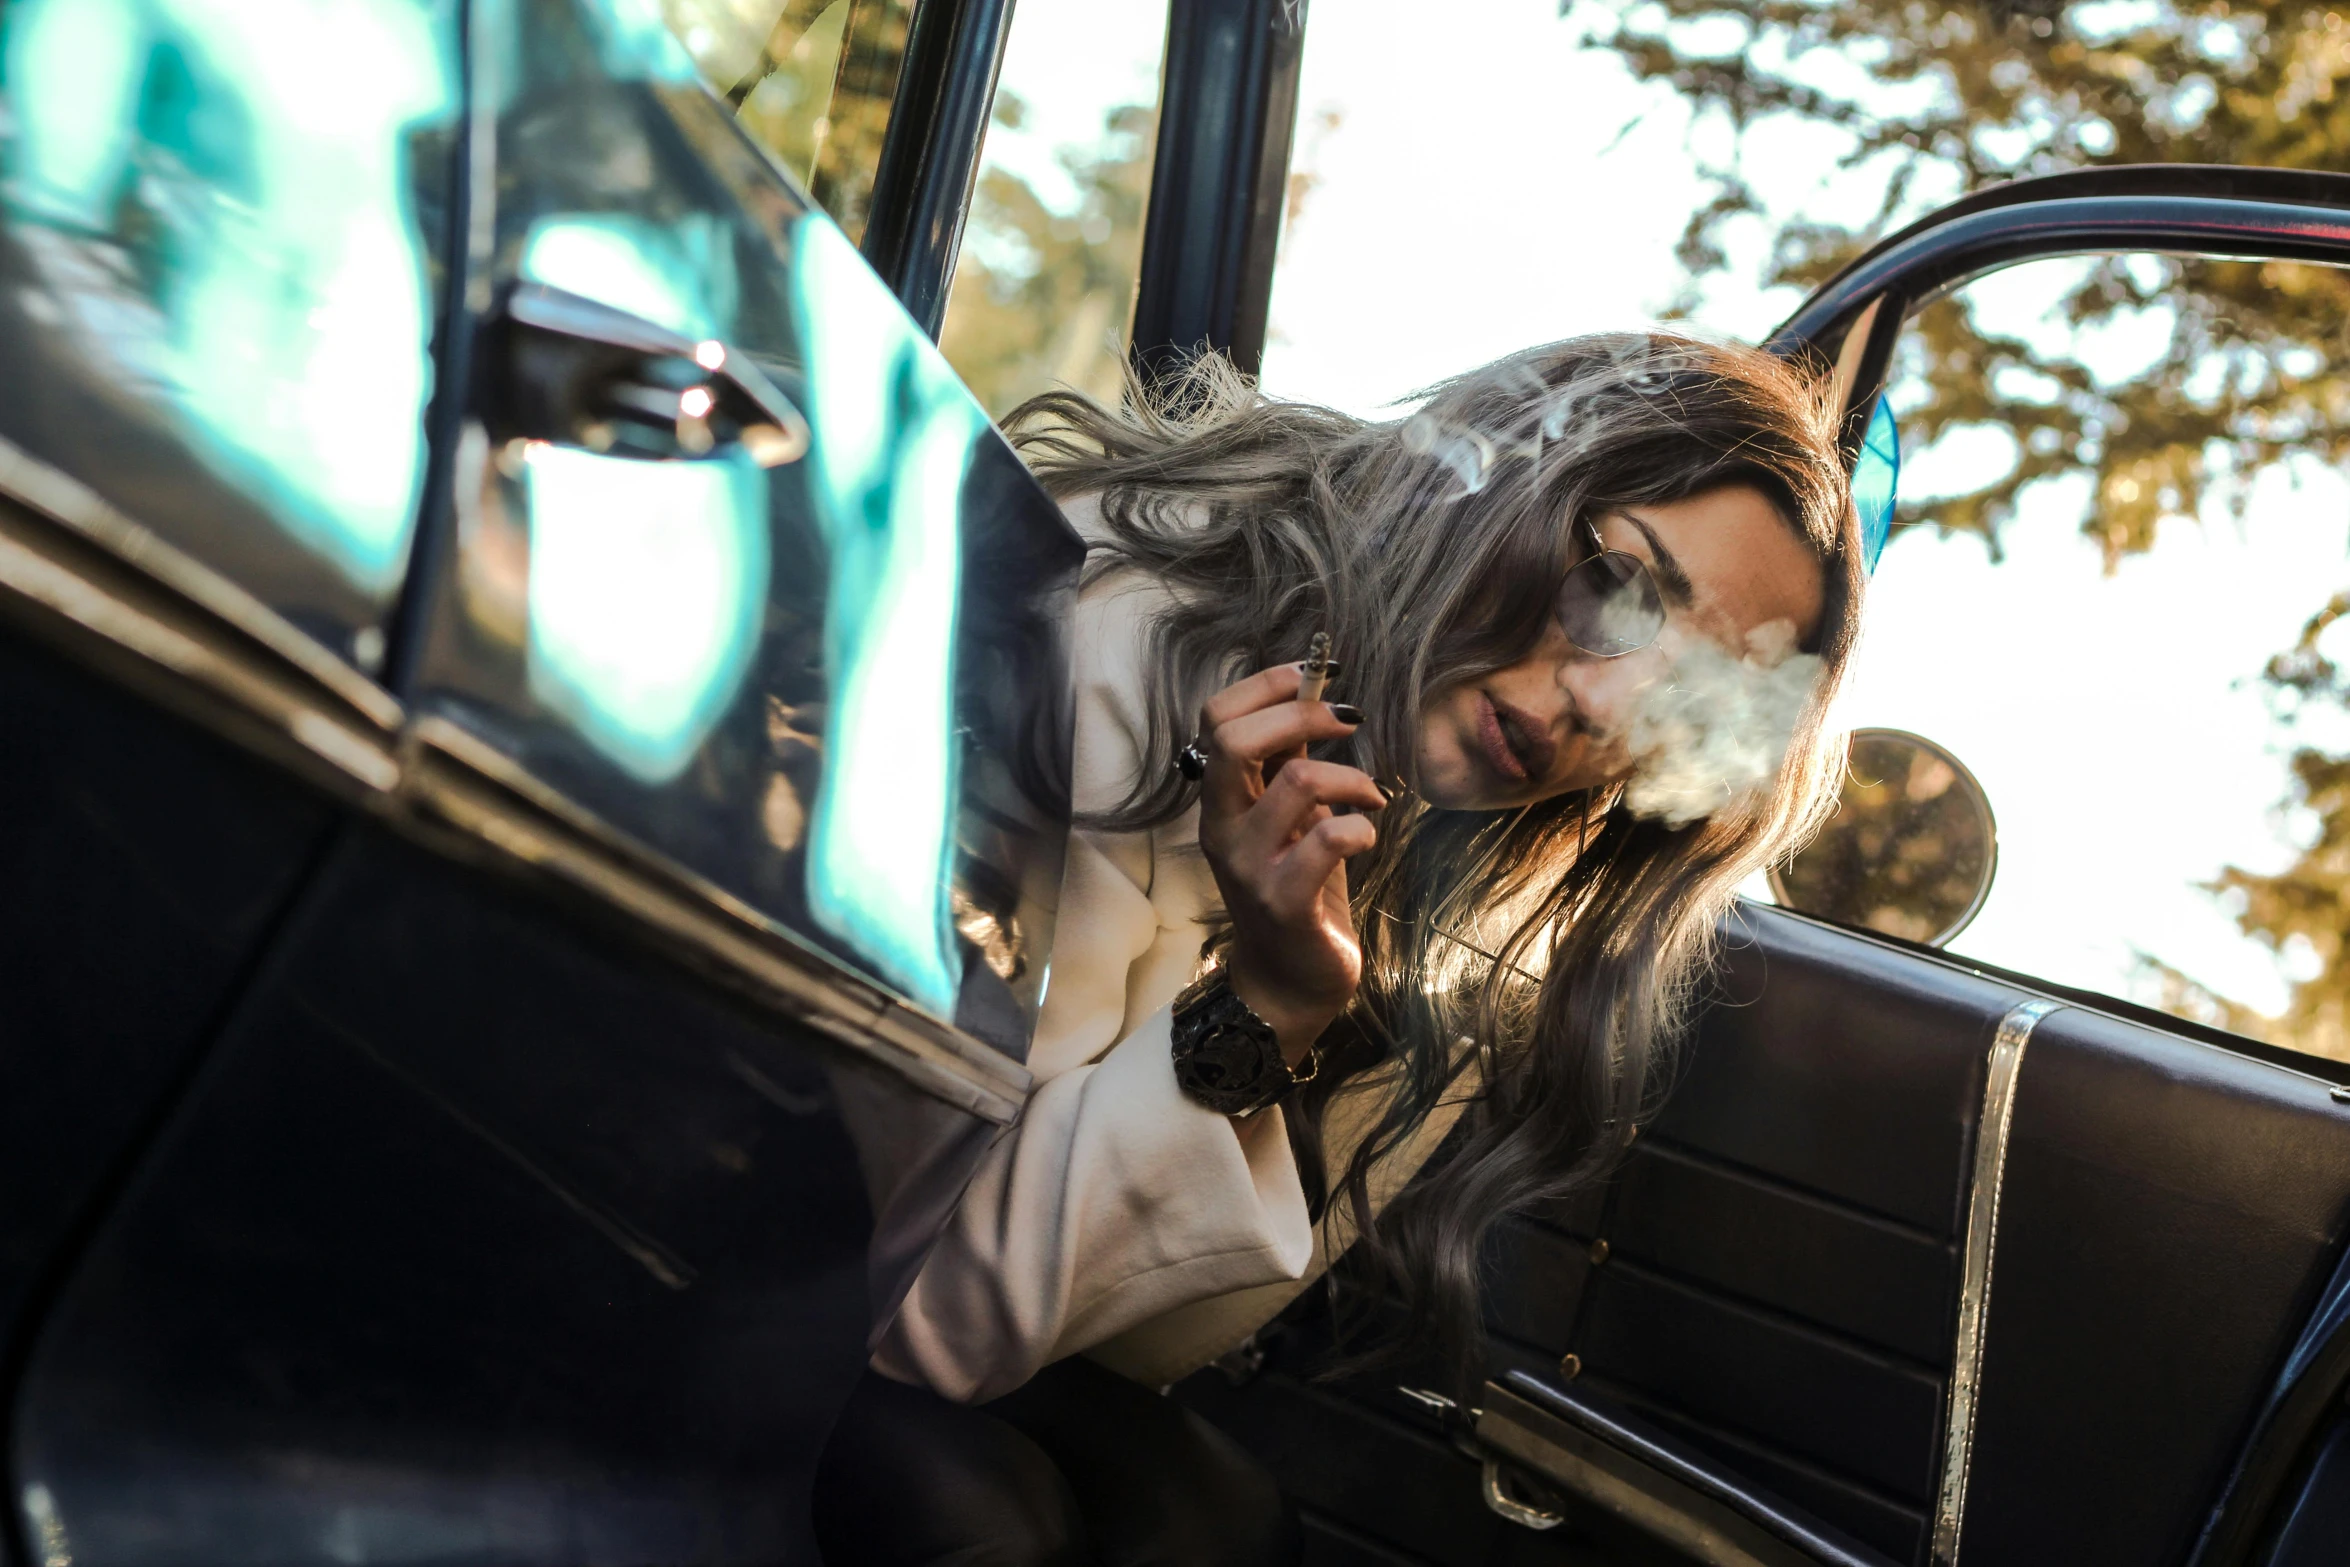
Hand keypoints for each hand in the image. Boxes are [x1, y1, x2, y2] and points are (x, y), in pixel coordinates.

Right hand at [1193, 662, 1385, 1065]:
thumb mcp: (1288, 819)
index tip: (1315, 678)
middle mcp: (1222, 828)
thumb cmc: (1297, 890)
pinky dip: (1361, 827)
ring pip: (1297, 783)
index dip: (1266, 685)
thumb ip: (1287, 765)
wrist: (1289, 982)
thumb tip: (1308, 697)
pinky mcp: (1285, 902)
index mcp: (1220, 801)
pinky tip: (1366, 836)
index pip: (1215, 719)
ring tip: (1370, 797)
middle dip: (1302, 715)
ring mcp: (1250, 867)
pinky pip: (1329, 839)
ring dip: (1352, 778)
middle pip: (1234, 740)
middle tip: (1348, 721)